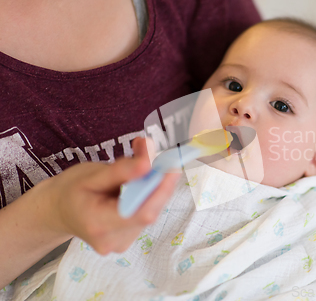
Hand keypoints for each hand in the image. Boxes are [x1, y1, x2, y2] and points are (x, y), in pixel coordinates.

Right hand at [36, 137, 179, 254]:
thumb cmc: (71, 190)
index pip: (140, 212)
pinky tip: (137, 185)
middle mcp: (112, 240)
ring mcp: (121, 243)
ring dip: (154, 188)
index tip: (171, 167)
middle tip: (160, 158)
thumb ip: (121, 170)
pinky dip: (148, 196)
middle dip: (159, 183)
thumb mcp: (91, 174)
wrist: (57, 211)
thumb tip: (150, 162)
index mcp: (98, 224)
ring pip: (150, 211)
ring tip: (141, 167)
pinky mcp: (128, 239)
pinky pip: (146, 214)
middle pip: (149, 211)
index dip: (160, 190)